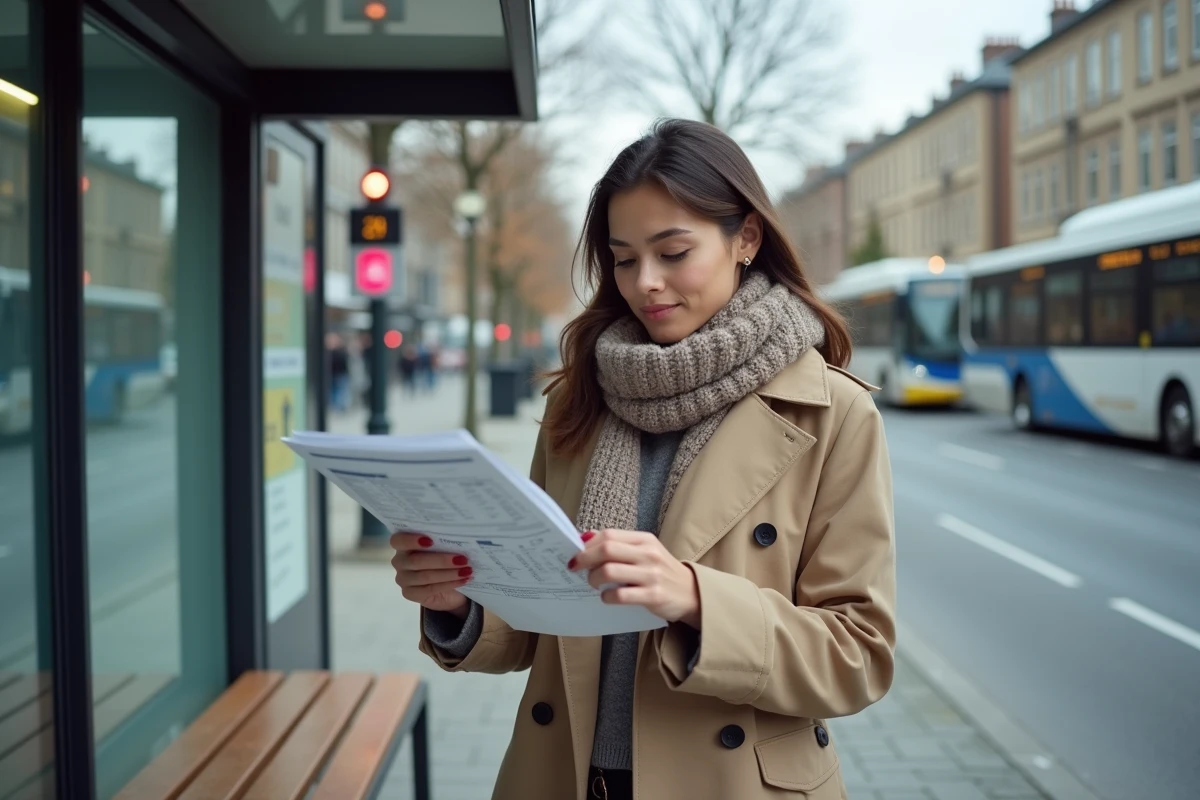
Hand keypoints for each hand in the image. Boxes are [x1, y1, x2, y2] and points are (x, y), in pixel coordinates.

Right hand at [389, 532, 472, 617]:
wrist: (449, 587)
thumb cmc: (445, 561)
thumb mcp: (444, 549)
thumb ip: (444, 543)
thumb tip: (460, 537)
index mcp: (403, 545)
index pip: (398, 540)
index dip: (411, 540)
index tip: (431, 540)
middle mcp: (399, 561)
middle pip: (415, 561)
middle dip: (441, 560)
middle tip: (463, 559)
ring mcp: (403, 579)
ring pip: (424, 576)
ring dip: (449, 573)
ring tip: (467, 570)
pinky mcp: (409, 594)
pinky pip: (429, 589)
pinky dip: (449, 584)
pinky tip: (463, 580)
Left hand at [567, 529, 700, 627]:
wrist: (692, 593)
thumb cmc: (662, 572)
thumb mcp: (645, 551)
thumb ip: (620, 545)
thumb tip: (586, 538)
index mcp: (645, 540)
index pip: (609, 535)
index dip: (587, 544)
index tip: (576, 553)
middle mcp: (648, 554)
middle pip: (606, 550)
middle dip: (584, 559)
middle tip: (576, 568)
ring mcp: (651, 575)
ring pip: (609, 571)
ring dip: (593, 579)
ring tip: (593, 583)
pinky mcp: (653, 596)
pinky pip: (620, 595)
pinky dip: (607, 597)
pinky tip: (607, 597)